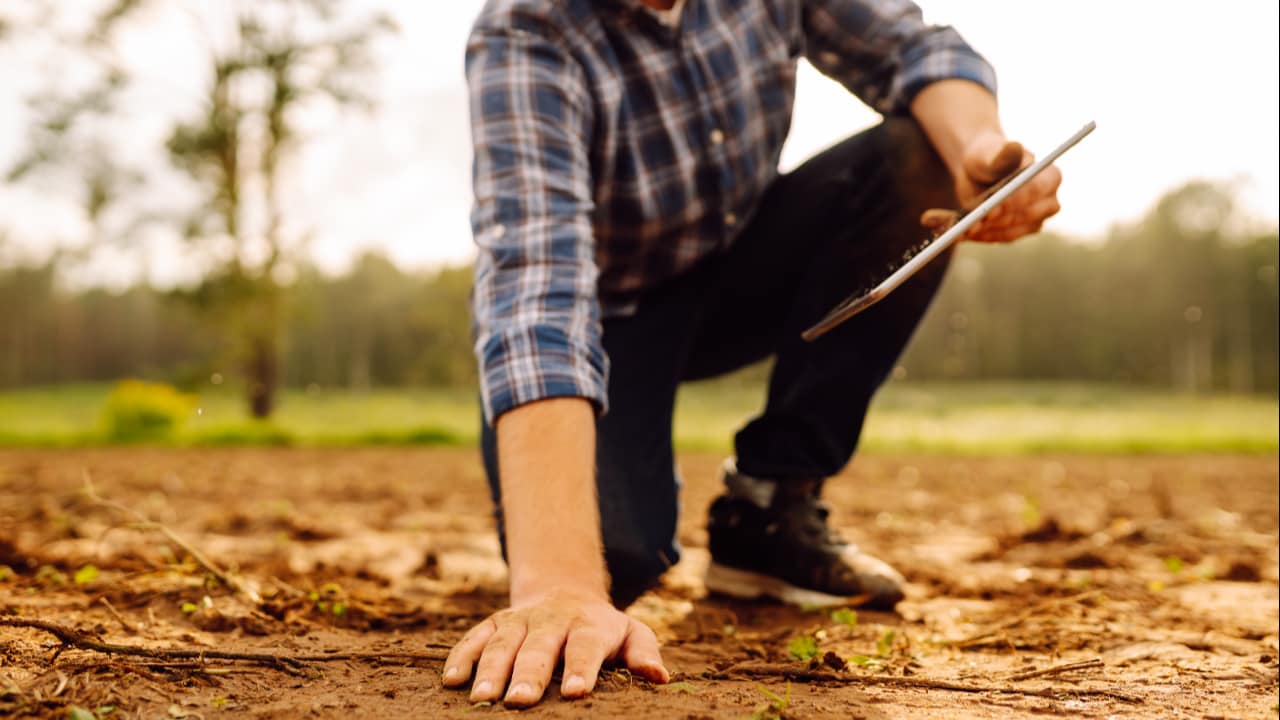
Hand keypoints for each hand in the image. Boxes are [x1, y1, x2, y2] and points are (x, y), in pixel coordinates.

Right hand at [441, 587, 669, 707]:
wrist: (566, 593)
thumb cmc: (603, 629)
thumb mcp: (630, 633)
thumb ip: (643, 651)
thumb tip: (658, 677)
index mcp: (588, 624)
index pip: (584, 646)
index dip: (580, 668)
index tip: (575, 693)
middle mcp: (551, 620)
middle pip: (538, 646)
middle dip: (528, 673)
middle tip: (520, 701)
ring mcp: (519, 620)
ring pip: (502, 643)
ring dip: (490, 669)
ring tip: (483, 698)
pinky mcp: (495, 622)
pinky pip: (474, 637)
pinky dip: (461, 656)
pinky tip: (452, 680)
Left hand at [952, 130, 1062, 243]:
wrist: (978, 171)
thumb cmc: (987, 156)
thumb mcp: (990, 153)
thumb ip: (1001, 155)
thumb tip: (1014, 147)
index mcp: (1050, 177)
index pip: (1033, 193)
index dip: (1011, 202)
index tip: (990, 209)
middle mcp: (1048, 202)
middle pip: (1023, 217)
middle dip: (994, 221)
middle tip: (968, 225)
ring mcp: (1035, 221)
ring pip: (1009, 232)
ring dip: (982, 232)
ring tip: (956, 229)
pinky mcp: (1016, 233)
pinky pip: (996, 239)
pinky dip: (976, 237)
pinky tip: (957, 233)